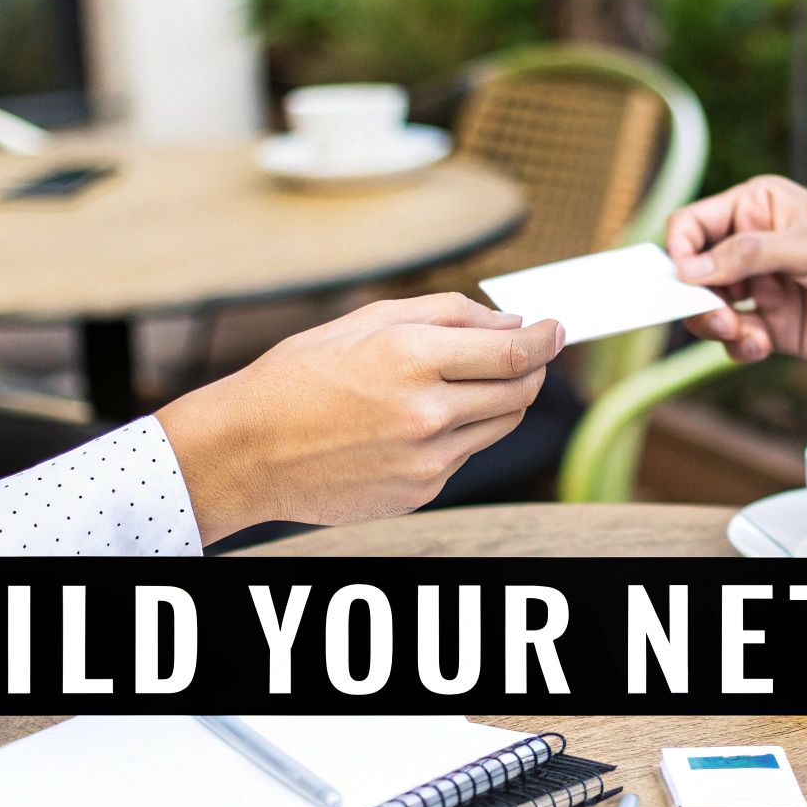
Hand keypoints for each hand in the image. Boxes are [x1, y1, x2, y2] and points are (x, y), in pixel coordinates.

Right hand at [156, 293, 561, 543]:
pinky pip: (464, 456)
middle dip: (531, 369)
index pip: (513, 354)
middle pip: (520, 392)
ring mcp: (425, 460)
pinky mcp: (421, 492)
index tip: (557, 330)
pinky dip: (459, 434)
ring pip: (500, 426)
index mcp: (410, 358)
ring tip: (466, 383)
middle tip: (528, 353)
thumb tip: (510, 322)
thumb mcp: (366, 321)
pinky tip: (416, 423)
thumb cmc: (301, 376)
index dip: (546, 340)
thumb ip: (447, 314)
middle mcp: (424, 413)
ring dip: (500, 401)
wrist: (248, 451)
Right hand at [666, 175, 806, 388]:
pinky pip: (735, 339)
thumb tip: (689, 268)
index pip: (695, 223)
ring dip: (713, 323)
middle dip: (695, 294)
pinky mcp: (775, 327)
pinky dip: (738, 346)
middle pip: (693, 270)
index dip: (680, 248)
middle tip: (715, 313)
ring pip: (708, 308)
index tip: (686, 276)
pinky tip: (760, 346)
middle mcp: (755, 247)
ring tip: (737, 330)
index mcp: (760, 207)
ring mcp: (764, 289)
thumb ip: (747, 254)